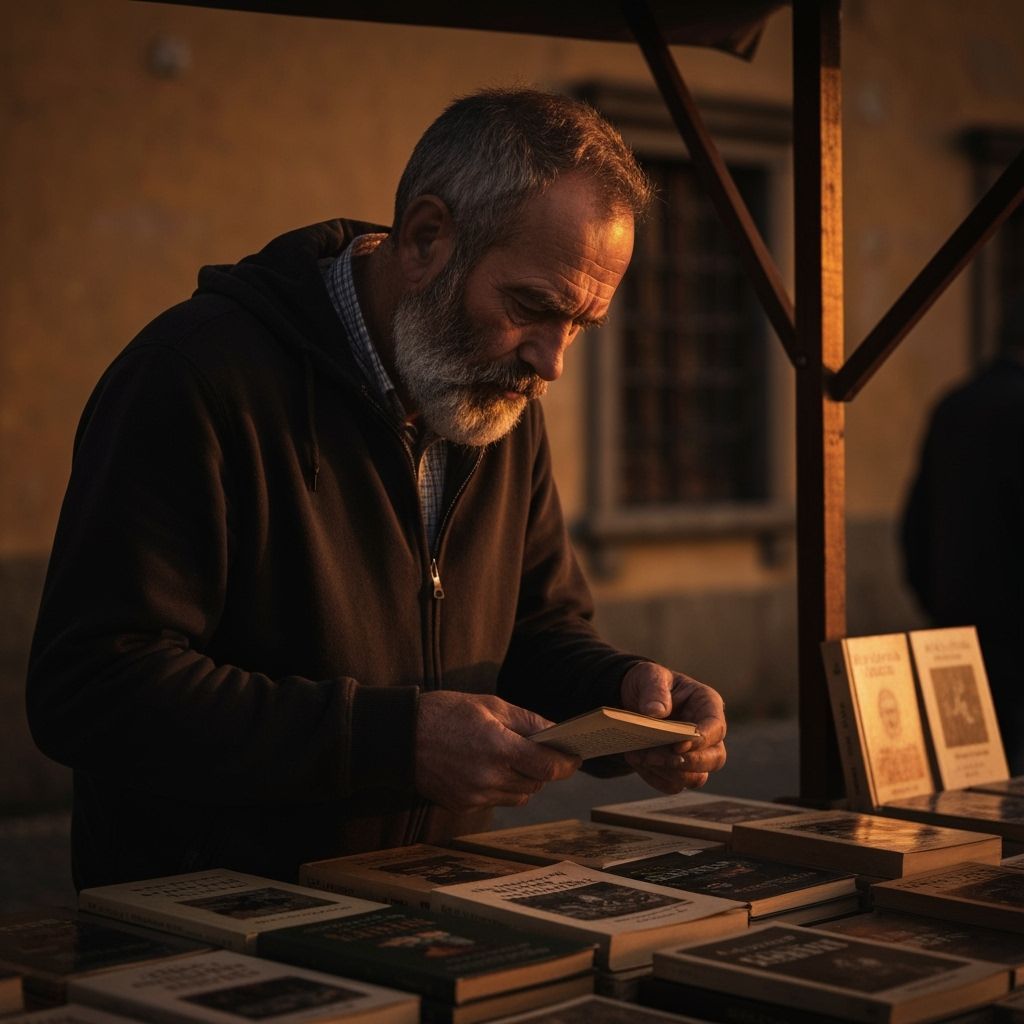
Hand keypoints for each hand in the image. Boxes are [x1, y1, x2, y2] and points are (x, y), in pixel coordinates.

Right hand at [414, 691, 580, 813]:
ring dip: (524, 780)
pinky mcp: (463, 806)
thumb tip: (555, 731)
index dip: (566, 764)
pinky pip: (496, 801)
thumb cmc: (444, 713)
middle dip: (544, 769)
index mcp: (497, 747)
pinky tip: (488, 768)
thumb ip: (525, 720)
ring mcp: (475, 795)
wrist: (399, 737)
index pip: (547, 766)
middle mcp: (488, 777)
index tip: (574, 758)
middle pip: (536, 783)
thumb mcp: (488, 705)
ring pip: (519, 796)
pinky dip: (501, 787)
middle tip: (541, 752)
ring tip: (512, 758)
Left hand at [620, 662, 726, 792]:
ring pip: (695, 777)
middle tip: (654, 756)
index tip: (678, 745)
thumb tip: (656, 713)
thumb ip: (654, 689)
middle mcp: (707, 733)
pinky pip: (673, 784)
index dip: (702, 740)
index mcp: (707, 705)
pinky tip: (635, 760)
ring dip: (667, 772)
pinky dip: (654, 777)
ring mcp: (695, 754)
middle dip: (685, 762)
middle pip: (714, 759)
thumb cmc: (649, 683)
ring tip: (638, 756)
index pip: (716, 728)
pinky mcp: (677, 769)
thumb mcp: (649, 676)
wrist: (633, 698)